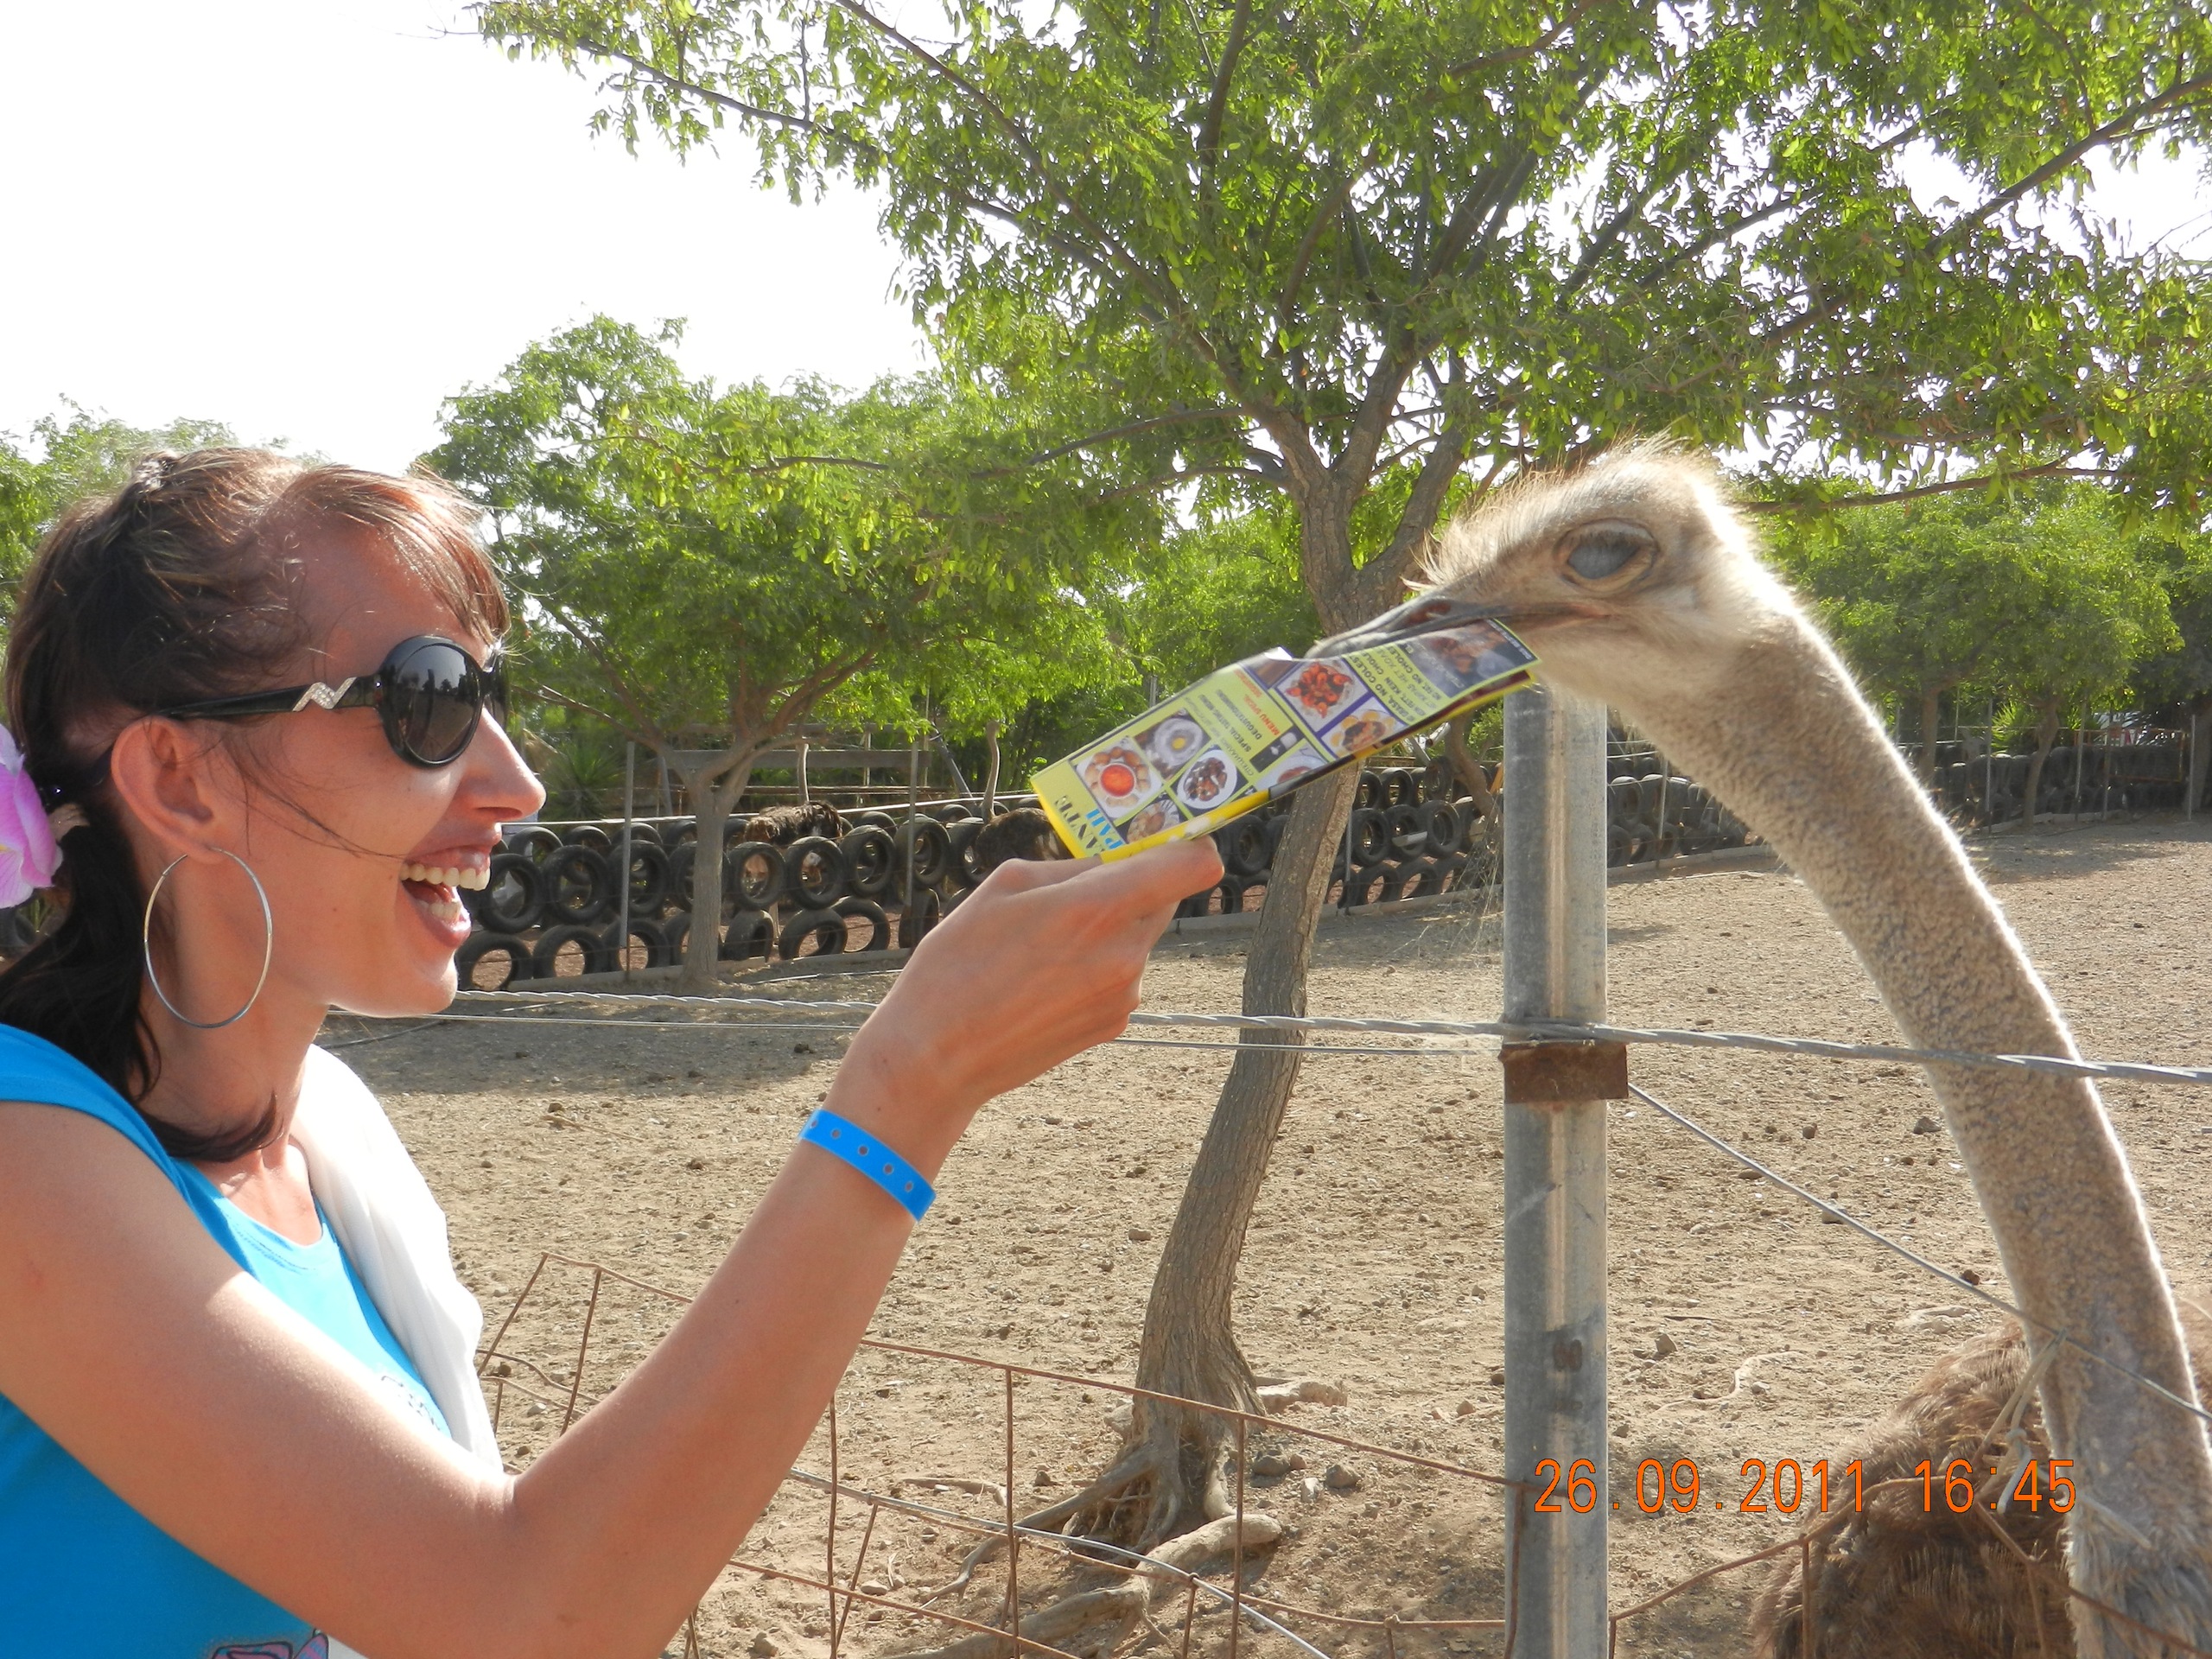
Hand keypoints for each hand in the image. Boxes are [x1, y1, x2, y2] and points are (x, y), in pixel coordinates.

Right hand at [825, 838, 1221, 1162]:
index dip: (1190, 843)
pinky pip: (1121, 976)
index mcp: (1097, 908)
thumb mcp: (1003, 888)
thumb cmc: (957, 965)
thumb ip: (1070, 868)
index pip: (1193, 865)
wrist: (938, 1056)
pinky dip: (1096, 968)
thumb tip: (1109, 861)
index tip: (1169, 836)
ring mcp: (1125, 994)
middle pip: (1164, 898)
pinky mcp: (1115, 1024)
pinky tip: (1044, 982)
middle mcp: (1125, 953)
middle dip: (1133, 885)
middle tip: (1081, 888)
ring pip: (1137, 938)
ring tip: (1042, 948)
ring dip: (1108, 930)